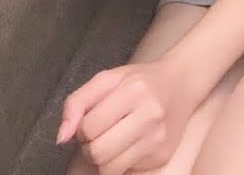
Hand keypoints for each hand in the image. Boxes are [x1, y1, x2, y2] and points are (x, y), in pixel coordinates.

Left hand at [56, 58, 194, 173]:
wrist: (182, 83)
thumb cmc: (141, 80)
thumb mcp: (108, 78)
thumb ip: (77, 102)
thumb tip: (62, 137)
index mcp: (133, 90)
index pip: (89, 127)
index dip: (82, 128)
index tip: (91, 121)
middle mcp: (150, 115)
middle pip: (98, 152)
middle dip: (89, 147)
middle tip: (98, 133)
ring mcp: (158, 138)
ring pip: (110, 169)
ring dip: (102, 158)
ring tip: (110, 140)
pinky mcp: (163, 155)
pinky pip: (127, 172)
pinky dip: (120, 162)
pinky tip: (128, 144)